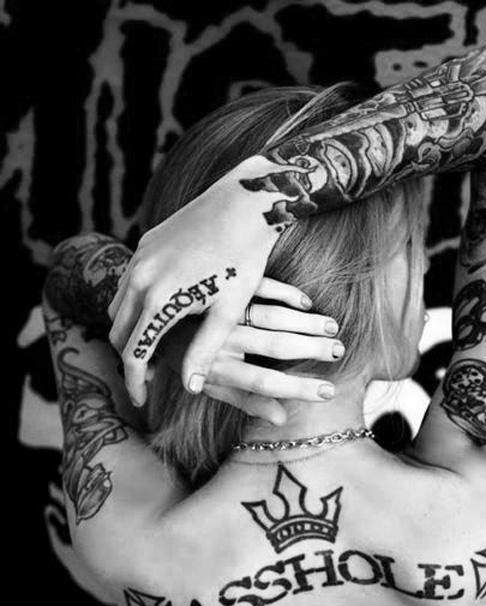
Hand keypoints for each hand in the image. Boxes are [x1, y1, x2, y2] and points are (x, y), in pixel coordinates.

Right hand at [108, 157, 289, 405]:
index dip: (135, 382)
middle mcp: (139, 277)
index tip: (140, 400)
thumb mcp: (228, 311)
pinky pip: (129, 282)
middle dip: (128, 357)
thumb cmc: (244, 260)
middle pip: (118, 331)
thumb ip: (205, 350)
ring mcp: (139, 257)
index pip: (134, 353)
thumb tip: (190, 387)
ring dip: (130, 330)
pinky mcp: (145, 243)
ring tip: (151, 347)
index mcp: (159, 300)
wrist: (244, 202)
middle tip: (146, 377)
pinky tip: (157, 311)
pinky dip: (135, 304)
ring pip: (119, 306)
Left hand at [155, 277, 342, 424]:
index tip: (329, 392)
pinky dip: (284, 293)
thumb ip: (246, 401)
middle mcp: (220, 340)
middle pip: (273, 346)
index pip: (264, 382)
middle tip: (339, 351)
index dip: (298, 388)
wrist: (149, 323)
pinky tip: (307, 301)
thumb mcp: (211, 384)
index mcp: (217, 369)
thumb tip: (282, 419)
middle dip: (309, 349)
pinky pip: (258, 288)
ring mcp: (220, 311)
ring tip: (332, 327)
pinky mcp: (222, 287)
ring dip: (304, 321)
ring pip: (270, 316)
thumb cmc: (186, 361)